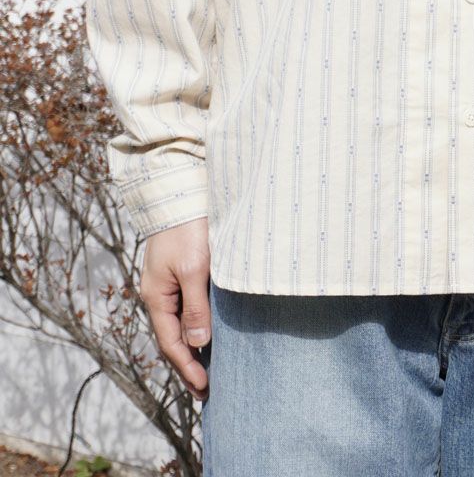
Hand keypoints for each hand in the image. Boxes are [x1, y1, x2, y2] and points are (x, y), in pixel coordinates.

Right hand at [139, 216, 211, 401]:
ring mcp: (167, 282)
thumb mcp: (194, 270)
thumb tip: (197, 345)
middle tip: (206, 389)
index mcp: (156, 296)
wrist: (181, 193)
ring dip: (192, 346)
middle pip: (172, 337)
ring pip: (179, 323)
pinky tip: (207, 332)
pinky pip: (185, 307)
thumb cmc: (188, 229)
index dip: (187, 367)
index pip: (171, 343)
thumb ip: (196, 308)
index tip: (204, 388)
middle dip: (188, 364)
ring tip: (208, 368)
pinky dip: (195, 325)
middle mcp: (158, 293)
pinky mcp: (179, 271)